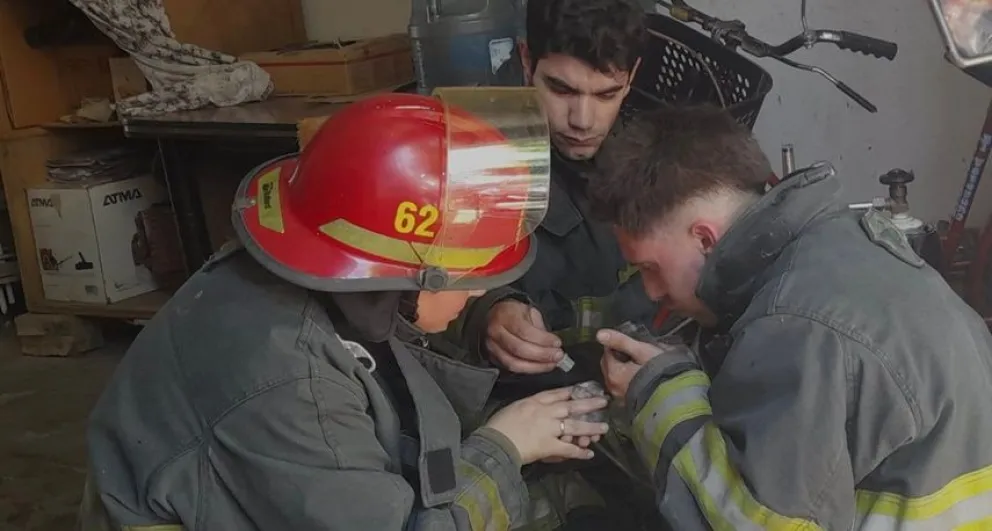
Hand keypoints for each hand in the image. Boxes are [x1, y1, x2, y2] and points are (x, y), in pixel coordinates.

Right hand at [485, 300, 563, 373]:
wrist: (493, 315)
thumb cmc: (514, 313)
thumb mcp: (528, 311)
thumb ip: (539, 327)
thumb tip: (552, 345)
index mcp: (505, 316)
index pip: (525, 331)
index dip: (543, 339)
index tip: (557, 343)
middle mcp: (495, 332)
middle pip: (519, 349)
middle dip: (542, 355)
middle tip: (558, 356)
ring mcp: (492, 347)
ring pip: (514, 363)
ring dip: (536, 366)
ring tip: (551, 364)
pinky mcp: (493, 358)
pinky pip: (511, 368)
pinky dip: (528, 369)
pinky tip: (540, 367)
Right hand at [485, 386, 609, 464]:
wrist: (495, 442)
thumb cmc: (499, 425)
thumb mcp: (514, 407)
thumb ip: (528, 407)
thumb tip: (536, 408)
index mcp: (535, 401)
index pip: (556, 393)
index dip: (571, 391)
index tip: (582, 389)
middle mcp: (545, 413)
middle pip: (571, 406)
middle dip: (589, 403)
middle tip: (603, 402)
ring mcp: (549, 429)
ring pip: (575, 427)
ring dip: (591, 427)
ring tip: (604, 428)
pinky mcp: (549, 446)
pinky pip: (568, 449)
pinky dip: (579, 452)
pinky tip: (589, 454)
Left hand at [597, 329, 662, 401]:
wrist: (675, 393)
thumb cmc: (659, 370)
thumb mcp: (641, 351)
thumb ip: (620, 341)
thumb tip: (599, 334)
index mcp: (613, 373)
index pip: (607, 352)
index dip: (617, 345)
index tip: (630, 344)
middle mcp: (613, 387)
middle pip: (608, 365)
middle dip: (617, 357)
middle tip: (634, 353)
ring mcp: (620, 396)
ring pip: (614, 375)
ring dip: (621, 368)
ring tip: (638, 364)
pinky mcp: (628, 402)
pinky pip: (621, 385)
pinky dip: (626, 379)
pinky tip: (639, 376)